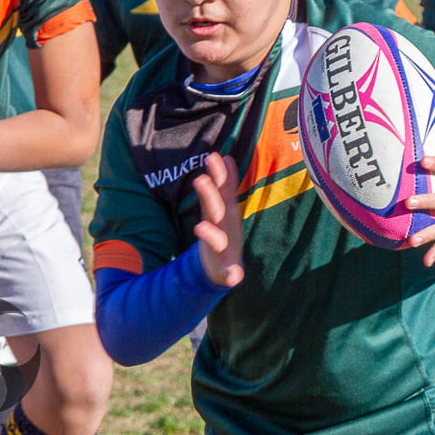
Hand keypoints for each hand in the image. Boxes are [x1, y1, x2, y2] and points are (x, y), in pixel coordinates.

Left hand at [191, 153, 243, 287]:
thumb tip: (225, 157)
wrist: (226, 268)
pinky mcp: (229, 269)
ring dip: (211, 234)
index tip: (215, 156)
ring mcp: (228, 248)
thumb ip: (225, 184)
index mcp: (226, 213)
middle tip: (200, 179)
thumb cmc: (223, 232)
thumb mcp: (222, 207)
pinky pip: (233, 272)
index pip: (222, 190)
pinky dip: (234, 274)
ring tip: (200, 227)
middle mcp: (228, 228)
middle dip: (210, 196)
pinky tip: (234, 277)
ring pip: (218, 240)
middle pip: (217, 210)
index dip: (220, 175)